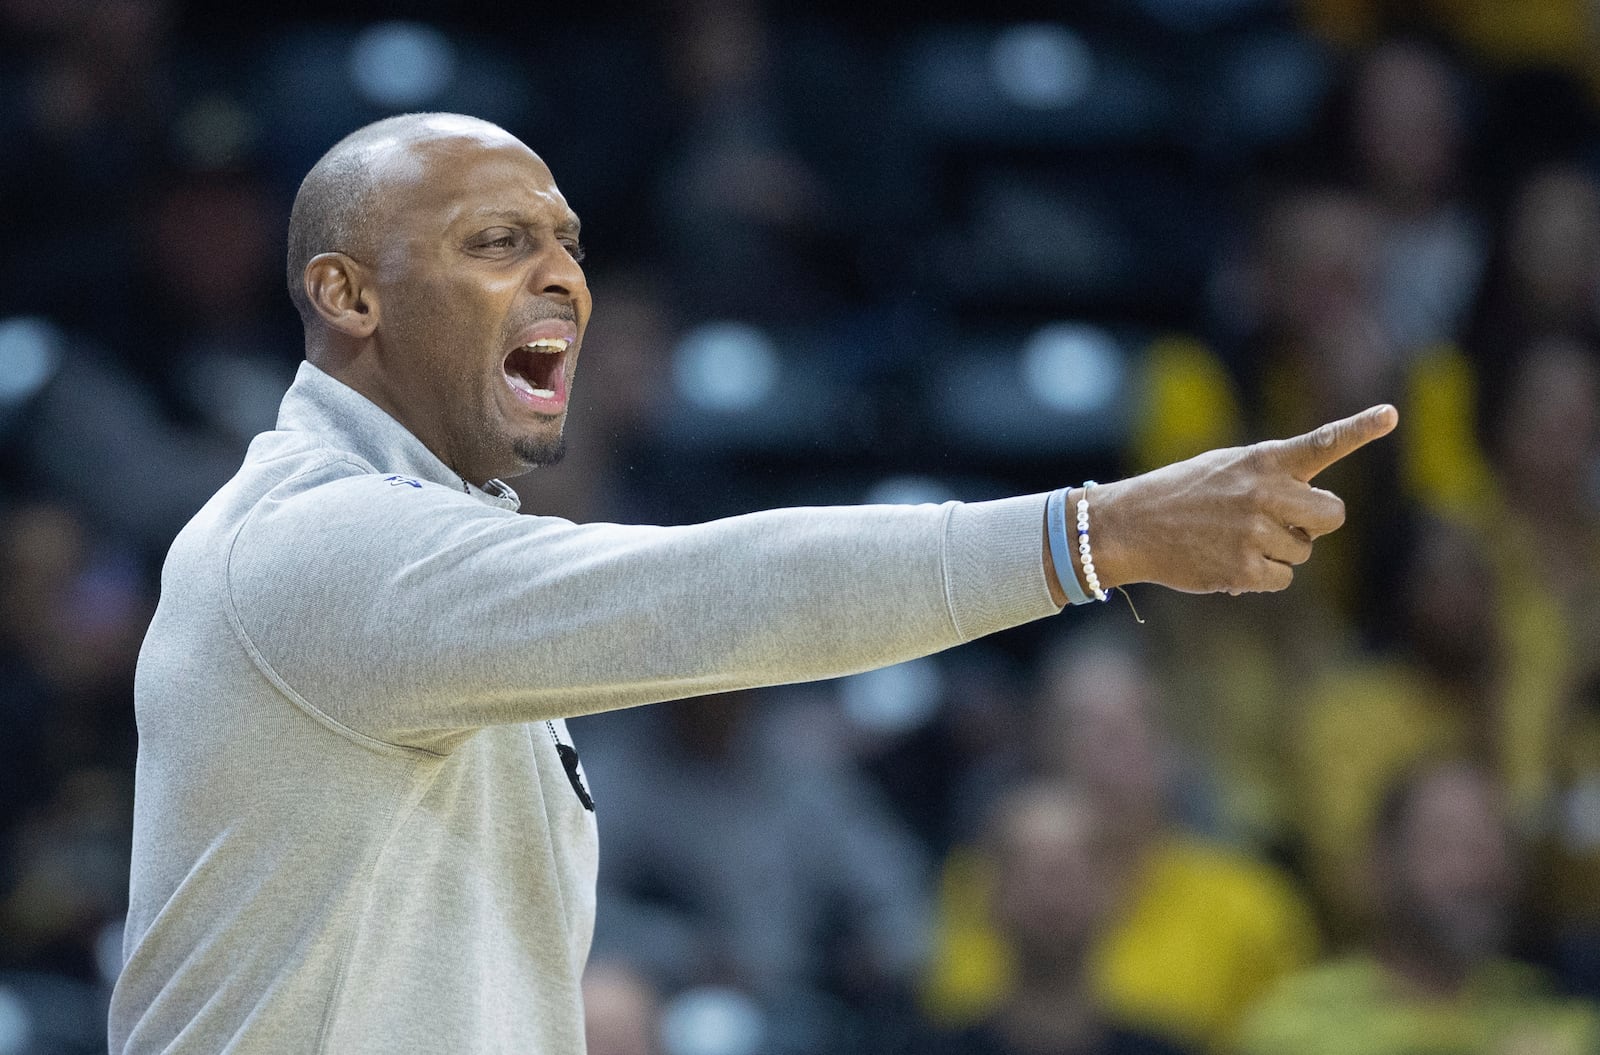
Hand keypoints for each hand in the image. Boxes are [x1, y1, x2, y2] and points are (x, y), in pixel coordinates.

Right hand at [1079, 405, 1397, 594]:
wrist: (1129, 526)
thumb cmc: (1180, 494)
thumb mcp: (1224, 469)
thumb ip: (1270, 482)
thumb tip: (1307, 527)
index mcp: (1262, 461)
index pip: (1322, 442)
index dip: (1360, 428)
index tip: (1391, 415)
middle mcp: (1265, 493)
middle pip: (1332, 514)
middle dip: (1317, 524)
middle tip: (1290, 524)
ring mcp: (1255, 533)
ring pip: (1303, 552)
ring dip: (1279, 551)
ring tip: (1235, 540)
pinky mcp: (1244, 569)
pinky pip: (1281, 578)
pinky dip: (1261, 576)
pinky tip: (1229, 561)